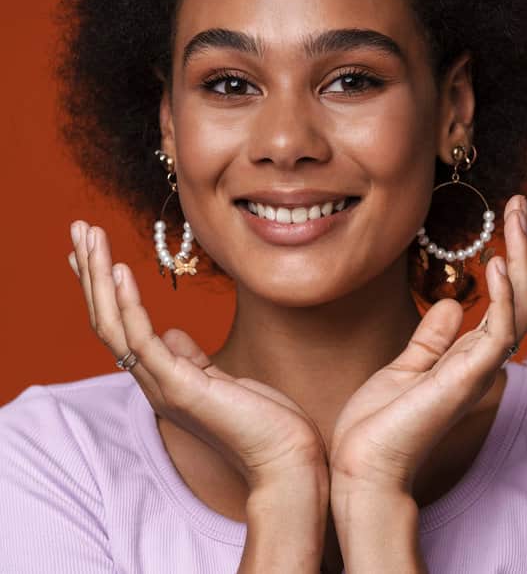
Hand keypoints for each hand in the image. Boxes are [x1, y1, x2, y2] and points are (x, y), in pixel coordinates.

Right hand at [67, 221, 327, 489]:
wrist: (287, 459)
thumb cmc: (264, 422)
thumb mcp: (223, 381)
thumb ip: (192, 359)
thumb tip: (173, 334)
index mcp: (163, 379)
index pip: (120, 327)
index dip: (102, 289)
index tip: (89, 253)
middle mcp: (153, 382)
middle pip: (107, 321)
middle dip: (90, 273)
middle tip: (78, 228)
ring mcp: (163, 386)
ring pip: (114, 326)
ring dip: (98, 278)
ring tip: (88, 237)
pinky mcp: (181, 387)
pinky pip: (142, 341)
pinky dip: (128, 304)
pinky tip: (118, 272)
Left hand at [327, 194, 526, 495]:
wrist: (360, 470)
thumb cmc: (378, 427)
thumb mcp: (404, 367)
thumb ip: (432, 338)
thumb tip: (449, 305)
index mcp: (469, 358)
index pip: (506, 302)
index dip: (518, 263)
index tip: (522, 225)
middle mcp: (483, 362)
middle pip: (522, 298)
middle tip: (523, 205)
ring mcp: (479, 371)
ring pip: (520, 308)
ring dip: (522, 259)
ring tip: (518, 216)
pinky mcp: (467, 379)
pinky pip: (499, 332)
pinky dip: (502, 295)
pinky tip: (496, 261)